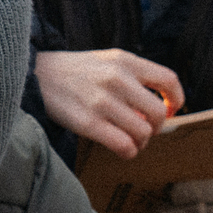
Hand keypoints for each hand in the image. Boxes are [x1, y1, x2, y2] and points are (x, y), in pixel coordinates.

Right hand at [36, 48, 183, 156]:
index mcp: (125, 60)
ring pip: (143, 132)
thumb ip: (133, 77)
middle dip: (156, 127)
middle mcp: (117, 78)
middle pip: (158, 113)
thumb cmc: (75, 72)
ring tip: (130, 140)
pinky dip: (128, 152)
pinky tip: (122, 149)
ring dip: (141, 142)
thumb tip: (158, 109)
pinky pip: (123, 145)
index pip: (169, 80)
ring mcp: (102, 101)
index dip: (176, 99)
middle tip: (144, 129)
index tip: (169, 110)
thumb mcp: (107, 60)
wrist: (35, 75)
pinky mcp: (88, 123)